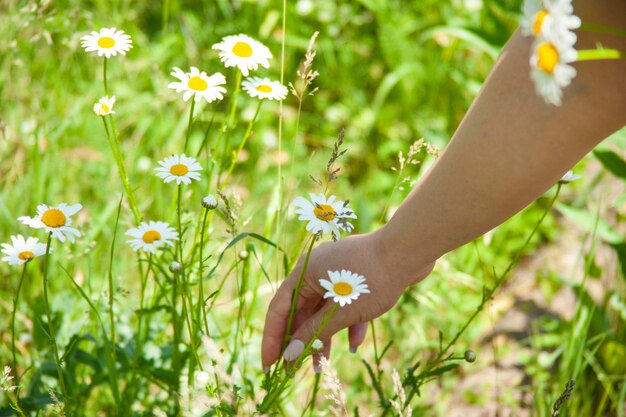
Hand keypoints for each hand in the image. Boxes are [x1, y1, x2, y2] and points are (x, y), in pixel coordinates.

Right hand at [261, 229, 435, 371]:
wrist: (409, 250)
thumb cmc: (371, 278)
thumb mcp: (340, 311)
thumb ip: (313, 333)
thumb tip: (290, 355)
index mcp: (305, 272)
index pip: (279, 310)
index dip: (273, 339)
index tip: (270, 366)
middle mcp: (316, 271)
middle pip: (300, 312)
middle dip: (299, 342)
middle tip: (294, 371)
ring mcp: (337, 274)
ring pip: (322, 311)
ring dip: (322, 337)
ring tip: (321, 366)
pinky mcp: (356, 278)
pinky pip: (344, 305)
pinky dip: (346, 324)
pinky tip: (353, 345)